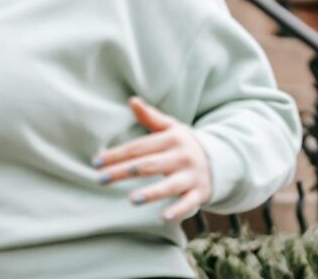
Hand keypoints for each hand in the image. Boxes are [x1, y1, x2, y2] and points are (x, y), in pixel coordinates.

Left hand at [93, 97, 211, 221]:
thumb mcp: (171, 128)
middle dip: (123, 172)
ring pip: (169, 186)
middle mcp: (181, 157)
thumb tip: (132, 100)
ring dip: (151, 193)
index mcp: (171, 139)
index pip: (138, 148)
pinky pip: (189, 204)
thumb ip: (150, 117)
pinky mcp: (200, 193)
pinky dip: (178, 211)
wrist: (221, 160)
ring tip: (132, 200)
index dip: (116, 154)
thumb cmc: (184, 145)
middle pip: (148, 165)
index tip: (96, 162)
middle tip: (100, 179)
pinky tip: (163, 218)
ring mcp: (191, 176)